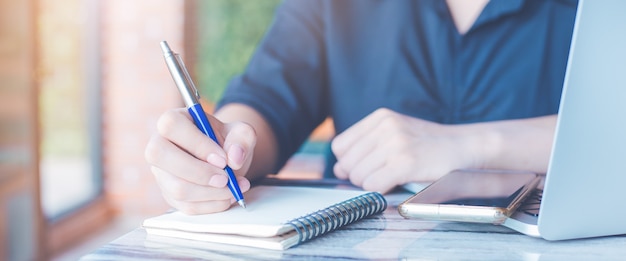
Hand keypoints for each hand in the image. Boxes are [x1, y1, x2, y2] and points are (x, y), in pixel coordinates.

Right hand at [144, 108, 255, 213]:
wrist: (226, 161)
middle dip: (199, 172)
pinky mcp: (170, 195)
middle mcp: (160, 144)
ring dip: (210, 192)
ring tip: (234, 187)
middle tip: (226, 178)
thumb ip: (242, 138)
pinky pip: (187, 206)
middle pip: (160, 155)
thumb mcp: (242, 133)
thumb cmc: (228, 142)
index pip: (171, 126)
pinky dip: (212, 205)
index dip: (197, 144)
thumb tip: (234, 157)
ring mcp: (161, 172)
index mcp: (174, 120)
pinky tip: (227, 196)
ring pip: (176, 187)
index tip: (223, 159)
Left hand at [331, 108, 483, 192]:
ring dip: (369, 184)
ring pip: (358, 175)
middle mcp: (386, 127)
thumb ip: (366, 146)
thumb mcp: (395, 133)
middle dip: (357, 175)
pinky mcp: (405, 162)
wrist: (463, 147)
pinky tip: (392, 185)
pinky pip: (374, 185)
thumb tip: (339, 168)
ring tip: (389, 179)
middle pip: (346, 162)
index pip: (340, 144)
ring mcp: (396, 143)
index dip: (346, 161)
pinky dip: (379, 190)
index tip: (361, 168)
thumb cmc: (427, 145)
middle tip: (378, 176)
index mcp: (381, 117)